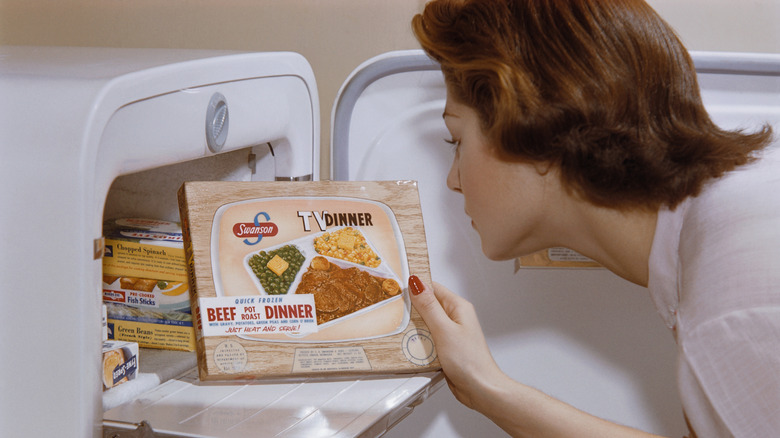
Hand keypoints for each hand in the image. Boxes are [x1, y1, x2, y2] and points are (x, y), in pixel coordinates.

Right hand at [408, 275, 507, 410]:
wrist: (480, 389)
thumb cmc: (471, 361)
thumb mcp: (444, 330)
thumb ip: (429, 307)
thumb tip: (417, 284)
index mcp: (458, 307)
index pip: (433, 288)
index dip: (415, 286)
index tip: (398, 288)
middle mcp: (455, 318)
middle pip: (427, 305)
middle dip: (411, 309)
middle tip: (395, 311)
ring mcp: (450, 333)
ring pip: (425, 323)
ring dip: (413, 326)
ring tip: (400, 328)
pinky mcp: (445, 346)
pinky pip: (427, 337)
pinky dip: (417, 340)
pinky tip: (410, 343)